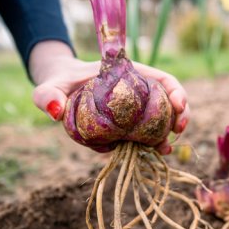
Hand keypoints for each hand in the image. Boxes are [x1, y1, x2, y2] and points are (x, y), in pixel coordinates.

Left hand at [29, 40, 188, 154]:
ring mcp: (134, 112)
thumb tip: (55, 111)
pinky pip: (144, 136)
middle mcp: (138, 92)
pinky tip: (151, 154)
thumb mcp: (50, 85)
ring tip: (165, 150)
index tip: (178, 104)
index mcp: (131, 74)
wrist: (59, 92)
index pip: (163, 80)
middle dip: (181, 115)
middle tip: (178, 130)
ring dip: (168, 135)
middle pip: (169, 101)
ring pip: (161, 121)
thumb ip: (47, 94)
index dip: (176, 91)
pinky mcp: (127, 128)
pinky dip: (151, 145)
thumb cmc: (58, 83)